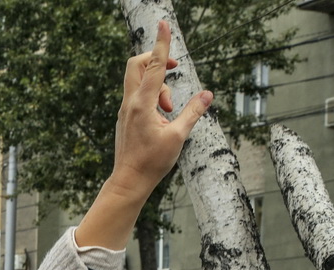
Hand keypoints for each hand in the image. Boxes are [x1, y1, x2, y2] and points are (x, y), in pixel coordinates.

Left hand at [110, 20, 212, 199]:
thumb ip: (193, 112)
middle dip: (157, 60)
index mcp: (142, 105)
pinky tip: (162, 117)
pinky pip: (138, 94)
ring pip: (139, 80)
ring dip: (159, 86)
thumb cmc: (152, 162)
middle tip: (174, 70)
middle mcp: (130, 103)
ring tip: (169, 112)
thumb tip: (208, 94)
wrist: (129, 180)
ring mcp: (125, 109)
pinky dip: (153, 97)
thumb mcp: (179, 136)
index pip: (155, 66)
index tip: (163, 24)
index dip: (162, 44)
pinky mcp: (126, 116)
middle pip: (138, 65)